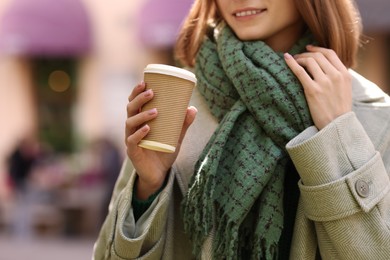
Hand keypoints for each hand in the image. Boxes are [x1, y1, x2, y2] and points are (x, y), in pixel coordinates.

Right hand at [125, 82, 196, 198]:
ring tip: (155, 111)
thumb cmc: (164, 151)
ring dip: (142, 115)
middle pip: (130, 109)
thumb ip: (183, 124)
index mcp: (140, 120)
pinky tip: (147, 129)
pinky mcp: (133, 152)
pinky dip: (139, 134)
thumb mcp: (176, 136)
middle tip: (152, 92)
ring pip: (130, 123)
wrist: (159, 173)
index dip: (136, 92)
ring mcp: (131, 139)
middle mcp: (132, 128)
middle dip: (139, 99)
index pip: (134, 102)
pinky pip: (132, 141)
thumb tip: (192, 108)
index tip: (145, 81)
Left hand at [284, 45, 351, 129]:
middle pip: (318, 56)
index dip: (318, 48)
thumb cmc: (338, 110)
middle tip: (297, 56)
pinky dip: (291, 63)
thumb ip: (338, 77)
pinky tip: (286, 59)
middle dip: (306, 54)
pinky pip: (300, 72)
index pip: (330, 53)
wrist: (337, 126)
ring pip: (309, 61)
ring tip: (293, 61)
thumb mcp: (345, 90)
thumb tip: (326, 67)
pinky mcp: (313, 90)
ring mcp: (324, 83)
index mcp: (345, 74)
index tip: (309, 48)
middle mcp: (335, 76)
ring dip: (299, 58)